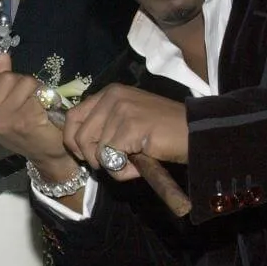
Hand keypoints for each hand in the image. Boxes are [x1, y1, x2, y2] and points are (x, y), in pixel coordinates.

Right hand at [0, 54, 78, 180]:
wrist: (46, 153)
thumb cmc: (24, 131)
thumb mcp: (3, 106)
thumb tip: (2, 56)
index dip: (6, 81)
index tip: (13, 99)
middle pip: (6, 78)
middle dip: (21, 84)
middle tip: (28, 102)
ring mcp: (4, 120)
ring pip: (23, 82)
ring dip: (35, 90)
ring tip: (37, 106)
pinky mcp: (25, 119)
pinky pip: (36, 93)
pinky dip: (45, 98)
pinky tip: (46, 112)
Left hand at [64, 84, 187, 180]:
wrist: (194, 132)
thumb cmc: (161, 130)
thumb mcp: (127, 118)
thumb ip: (103, 125)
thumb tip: (77, 144)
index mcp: (109, 92)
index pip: (72, 117)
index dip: (73, 141)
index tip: (84, 155)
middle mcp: (112, 96)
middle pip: (79, 137)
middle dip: (92, 158)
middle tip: (112, 163)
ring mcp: (121, 110)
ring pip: (96, 152)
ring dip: (112, 167)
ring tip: (133, 162)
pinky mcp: (130, 127)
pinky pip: (111, 161)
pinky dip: (123, 172)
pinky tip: (139, 165)